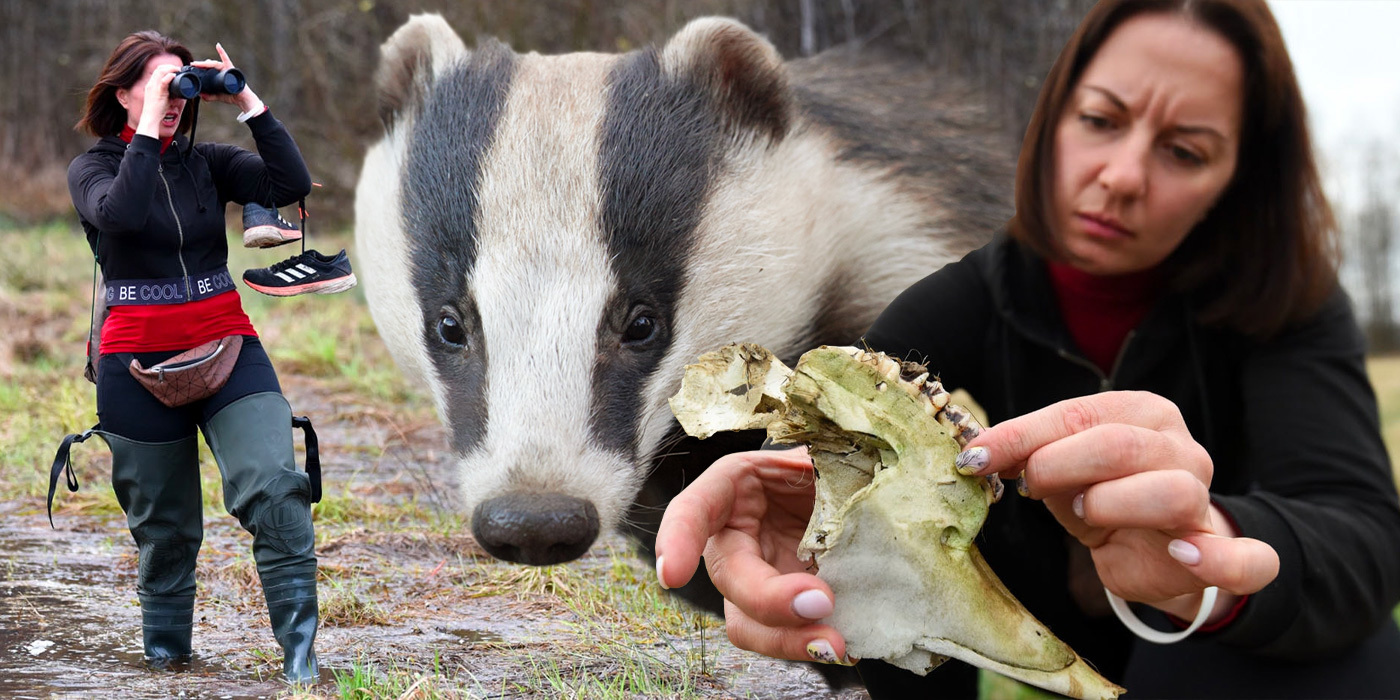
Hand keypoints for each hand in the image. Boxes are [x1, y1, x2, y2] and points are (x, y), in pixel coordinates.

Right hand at [136, 63, 180, 136]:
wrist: (150, 118)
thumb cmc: (156, 110)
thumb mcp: (162, 98)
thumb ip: (168, 93)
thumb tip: (178, 92)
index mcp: (151, 85)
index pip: (157, 71)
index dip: (166, 67)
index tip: (175, 69)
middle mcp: (151, 84)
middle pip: (158, 68)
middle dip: (169, 66)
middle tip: (178, 68)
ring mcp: (153, 87)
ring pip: (160, 72)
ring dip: (170, 69)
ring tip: (178, 70)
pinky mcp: (157, 92)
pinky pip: (162, 81)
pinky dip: (169, 77)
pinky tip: (174, 75)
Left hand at [191, 43, 261, 110]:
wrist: (242, 100)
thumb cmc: (232, 96)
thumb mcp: (217, 96)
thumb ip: (209, 96)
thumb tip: (199, 95)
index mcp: (219, 75)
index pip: (208, 68)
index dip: (200, 67)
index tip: (192, 66)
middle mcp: (223, 70)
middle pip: (210, 65)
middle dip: (201, 64)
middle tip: (193, 64)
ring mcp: (227, 69)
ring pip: (215, 63)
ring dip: (206, 63)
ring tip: (199, 63)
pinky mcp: (231, 69)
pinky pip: (226, 60)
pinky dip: (222, 52)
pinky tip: (218, 46)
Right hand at [655, 448, 852, 664]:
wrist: (859, 496)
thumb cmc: (836, 466)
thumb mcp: (830, 457)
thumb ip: (827, 470)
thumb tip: (851, 492)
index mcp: (735, 487)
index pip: (692, 510)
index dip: (678, 540)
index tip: (674, 575)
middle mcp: (735, 537)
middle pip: (729, 578)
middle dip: (768, 600)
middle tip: (822, 602)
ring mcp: (757, 577)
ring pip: (748, 623)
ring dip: (786, 640)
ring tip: (836, 644)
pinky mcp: (783, 609)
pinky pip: (785, 636)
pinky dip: (812, 643)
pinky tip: (848, 645)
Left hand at [958, 391, 1278, 621]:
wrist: (1159, 553)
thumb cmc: (1103, 500)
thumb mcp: (1059, 472)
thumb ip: (1027, 456)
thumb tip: (977, 452)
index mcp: (1141, 413)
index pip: (1076, 414)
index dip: (1019, 436)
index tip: (973, 457)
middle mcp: (1179, 448)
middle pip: (1118, 444)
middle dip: (1057, 465)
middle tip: (1029, 487)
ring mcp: (1205, 499)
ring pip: (1169, 491)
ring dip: (1111, 505)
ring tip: (1086, 514)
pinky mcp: (1224, 552)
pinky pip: (1242, 558)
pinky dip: (1215, 559)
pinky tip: (1181, 555)